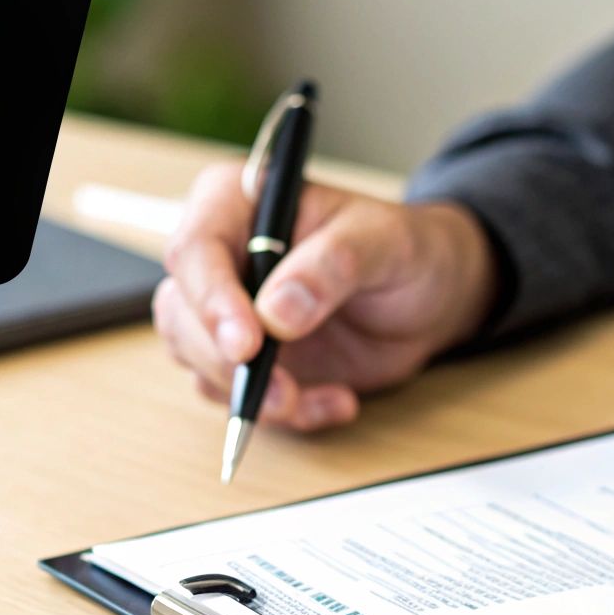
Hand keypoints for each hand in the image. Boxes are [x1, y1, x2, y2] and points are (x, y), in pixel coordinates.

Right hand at [155, 162, 497, 430]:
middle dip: (225, 361)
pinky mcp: (246, 358)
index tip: (246, 343)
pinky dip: (285, 412)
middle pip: (182, 312)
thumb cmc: (405, 249)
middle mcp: (221, 256)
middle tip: (282, 391)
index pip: (196, 248)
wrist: (431, 295)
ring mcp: (228, 310)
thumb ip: (331, 266)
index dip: (211, 299)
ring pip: (197, 359)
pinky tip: (336, 401)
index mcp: (239, 202)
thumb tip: (276, 312)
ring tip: (316, 398)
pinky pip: (236, 395)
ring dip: (250, 394)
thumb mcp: (382, 242)